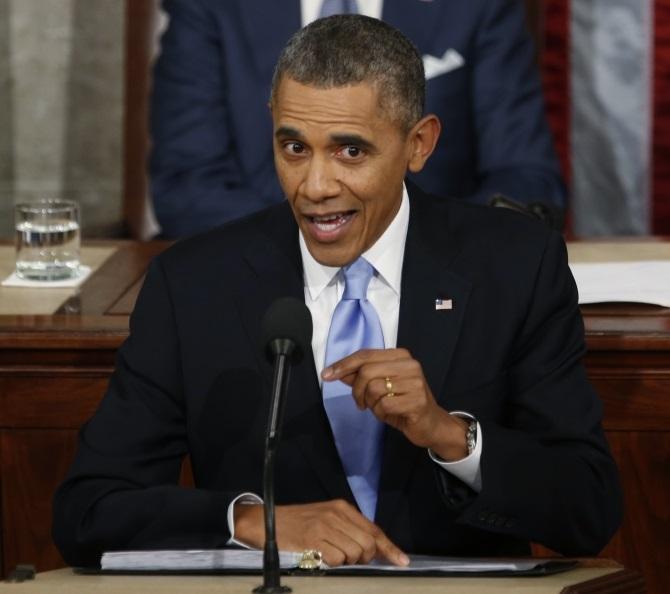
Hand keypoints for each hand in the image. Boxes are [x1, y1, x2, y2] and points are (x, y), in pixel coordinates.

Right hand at [234, 499, 408, 566]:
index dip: (389, 548)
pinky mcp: (312, 540)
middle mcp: (336, 514)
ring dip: (348, 562)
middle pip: (368, 544)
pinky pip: (337, 560)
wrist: (266, 521)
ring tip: (332, 556)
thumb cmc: (298, 523)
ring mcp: (324, 527)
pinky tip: (321, 558)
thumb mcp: (326, 518)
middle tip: (352, 560)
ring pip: (355, 553)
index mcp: (341, 508)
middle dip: (366, 558)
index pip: (374, 529)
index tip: (402, 561)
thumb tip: (374, 549)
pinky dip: (333, 564)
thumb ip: (348, 529)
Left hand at [322, 348, 467, 460]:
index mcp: (400, 356)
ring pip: (373, 388)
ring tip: (378, 408)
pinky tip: (389, 414)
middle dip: (356, 390)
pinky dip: (380, 412)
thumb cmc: (403, 403)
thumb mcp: (380, 387)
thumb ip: (360, 377)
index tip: (326, 375)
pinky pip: (384, 404)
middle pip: (366, 371)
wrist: (431, 424)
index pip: (365, 354)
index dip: (343, 365)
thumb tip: (337, 371)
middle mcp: (409, 364)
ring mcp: (415, 382)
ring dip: (370, 403)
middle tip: (359, 403)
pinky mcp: (417, 400)